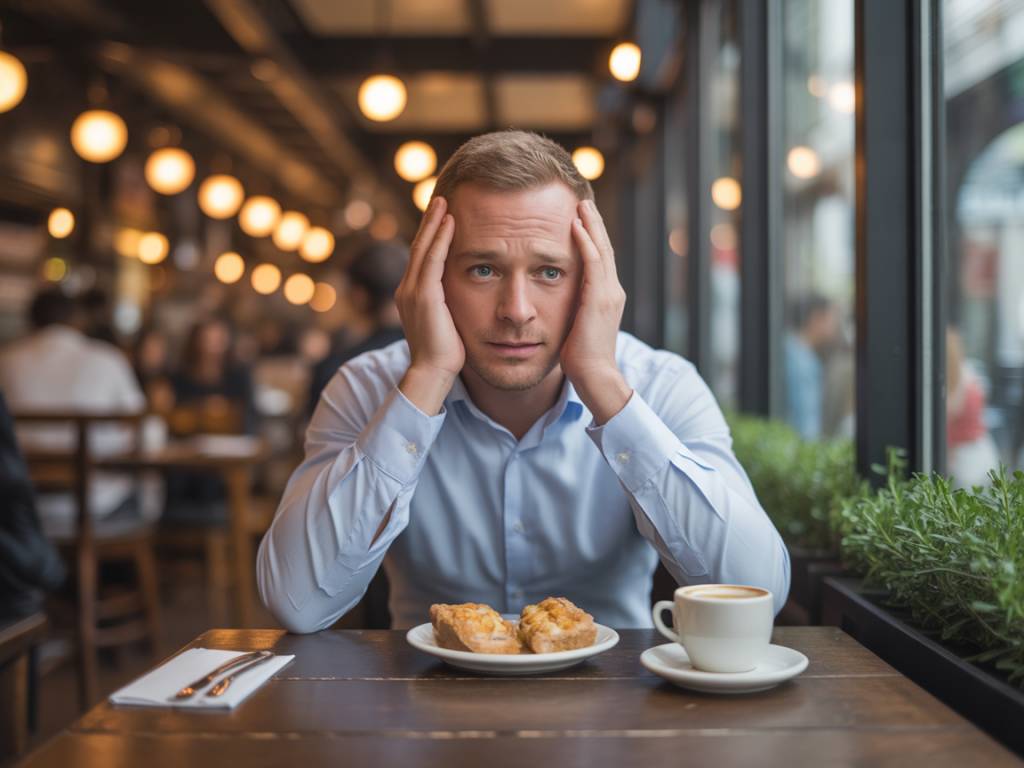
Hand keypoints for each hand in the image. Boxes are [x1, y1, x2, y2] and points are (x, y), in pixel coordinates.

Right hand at [395, 196, 464, 413]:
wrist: (433, 373)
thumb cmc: (447, 355)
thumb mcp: (449, 324)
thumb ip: (451, 306)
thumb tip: (470, 296)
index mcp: (413, 295)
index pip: (422, 257)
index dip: (432, 235)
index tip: (444, 216)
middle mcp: (407, 289)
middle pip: (419, 246)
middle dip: (430, 221)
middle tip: (442, 198)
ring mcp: (413, 291)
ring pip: (423, 247)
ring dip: (434, 222)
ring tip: (445, 200)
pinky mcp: (424, 295)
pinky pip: (432, 258)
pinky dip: (441, 238)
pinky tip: (451, 221)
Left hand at [562, 199, 631, 424]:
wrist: (594, 377)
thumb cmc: (580, 359)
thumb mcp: (574, 327)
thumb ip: (571, 310)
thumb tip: (555, 301)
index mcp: (607, 297)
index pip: (600, 258)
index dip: (591, 236)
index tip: (580, 217)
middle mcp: (612, 291)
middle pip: (603, 247)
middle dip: (593, 223)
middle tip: (583, 199)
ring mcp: (609, 293)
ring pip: (601, 249)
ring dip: (590, 224)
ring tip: (580, 203)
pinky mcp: (600, 299)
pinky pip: (592, 263)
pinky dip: (585, 242)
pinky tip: (575, 225)